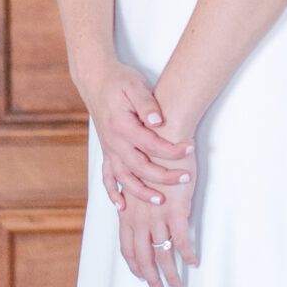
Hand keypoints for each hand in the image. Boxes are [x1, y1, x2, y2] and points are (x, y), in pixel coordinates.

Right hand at [80, 58, 195, 214]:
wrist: (95, 80)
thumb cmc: (119, 81)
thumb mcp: (135, 85)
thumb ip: (146, 104)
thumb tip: (158, 121)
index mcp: (122, 126)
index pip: (151, 144)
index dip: (172, 149)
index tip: (190, 148)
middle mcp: (113, 142)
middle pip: (140, 166)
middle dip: (164, 176)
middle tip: (186, 177)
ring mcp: (109, 149)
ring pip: (124, 177)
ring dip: (141, 191)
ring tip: (160, 200)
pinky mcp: (107, 151)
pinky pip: (107, 176)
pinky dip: (113, 192)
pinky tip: (122, 206)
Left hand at [117, 134, 199, 286]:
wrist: (162, 135)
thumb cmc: (150, 150)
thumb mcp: (135, 175)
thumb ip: (134, 195)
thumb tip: (137, 205)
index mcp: (129, 209)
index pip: (127, 245)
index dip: (134, 263)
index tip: (141, 275)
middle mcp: (139, 216)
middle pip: (142, 256)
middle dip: (150, 277)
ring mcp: (157, 215)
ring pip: (162, 253)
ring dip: (170, 272)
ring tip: (178, 285)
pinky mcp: (176, 210)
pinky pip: (181, 240)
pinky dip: (187, 254)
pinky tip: (194, 262)